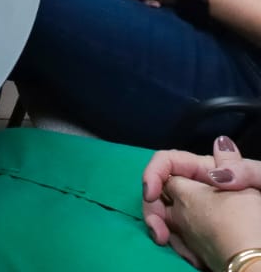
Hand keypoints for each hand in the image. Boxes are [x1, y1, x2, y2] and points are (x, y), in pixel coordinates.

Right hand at [145, 137, 260, 263]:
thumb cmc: (260, 218)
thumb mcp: (258, 183)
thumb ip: (241, 166)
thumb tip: (220, 144)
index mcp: (209, 173)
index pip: (169, 162)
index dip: (153, 173)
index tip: (151, 195)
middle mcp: (197, 190)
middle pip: (159, 190)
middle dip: (152, 209)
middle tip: (159, 233)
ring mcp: (195, 212)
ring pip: (163, 214)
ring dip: (161, 228)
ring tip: (174, 246)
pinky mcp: (195, 234)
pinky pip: (176, 234)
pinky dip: (178, 244)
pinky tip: (193, 257)